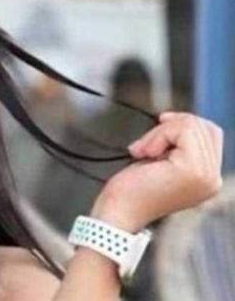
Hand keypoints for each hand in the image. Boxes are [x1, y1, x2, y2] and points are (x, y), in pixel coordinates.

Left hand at [90, 111, 223, 231]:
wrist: (118, 212)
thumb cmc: (130, 190)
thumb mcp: (162, 163)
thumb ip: (180, 147)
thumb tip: (179, 119)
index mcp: (208, 178)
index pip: (210, 134)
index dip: (181, 125)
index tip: (157, 132)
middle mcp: (212, 179)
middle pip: (204, 127)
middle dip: (169, 127)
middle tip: (145, 147)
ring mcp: (205, 175)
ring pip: (192, 126)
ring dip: (160, 132)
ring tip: (143, 153)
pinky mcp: (193, 169)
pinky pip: (183, 130)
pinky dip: (158, 135)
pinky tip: (145, 154)